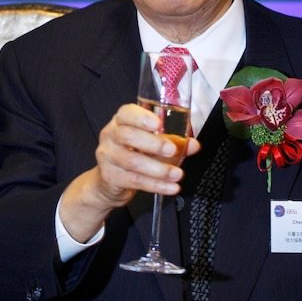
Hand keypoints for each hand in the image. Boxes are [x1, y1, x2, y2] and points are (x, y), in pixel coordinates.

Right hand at [60, 103, 199, 241]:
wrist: (108, 182)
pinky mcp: (110, 177)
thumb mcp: (152, 145)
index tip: (159, 124)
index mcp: (120, 122)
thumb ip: (173, 142)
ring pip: (132, 161)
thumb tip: (193, 145)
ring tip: (177, 174)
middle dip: (152, 143)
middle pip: (127, 136)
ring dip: (158, 169)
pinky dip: (156, 185)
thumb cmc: (132, 155)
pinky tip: (170, 187)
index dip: (142, 117)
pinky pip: (134, 180)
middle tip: (172, 150)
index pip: (126, 113)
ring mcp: (108, 157)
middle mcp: (110, 136)